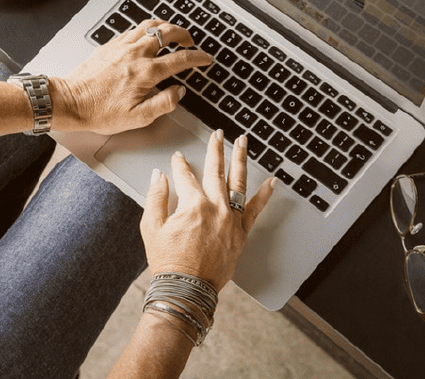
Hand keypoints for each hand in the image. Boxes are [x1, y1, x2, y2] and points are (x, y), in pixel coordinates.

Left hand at [52, 19, 212, 134]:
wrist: (71, 102)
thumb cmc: (100, 112)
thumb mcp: (138, 118)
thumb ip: (164, 103)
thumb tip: (179, 92)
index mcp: (146, 73)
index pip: (180, 59)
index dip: (198, 58)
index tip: (205, 58)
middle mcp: (135, 54)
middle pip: (167, 33)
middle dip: (184, 34)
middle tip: (190, 41)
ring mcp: (121, 47)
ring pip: (149, 25)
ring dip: (165, 26)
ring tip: (172, 33)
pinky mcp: (109, 45)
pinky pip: (132, 30)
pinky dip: (145, 29)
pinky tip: (146, 36)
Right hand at [140, 131, 276, 289]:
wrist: (187, 289)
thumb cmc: (168, 261)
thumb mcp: (151, 227)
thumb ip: (155, 197)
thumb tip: (159, 175)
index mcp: (193, 205)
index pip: (185, 176)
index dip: (179, 165)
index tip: (178, 158)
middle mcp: (215, 207)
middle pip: (215, 171)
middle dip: (215, 149)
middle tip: (218, 134)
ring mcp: (231, 219)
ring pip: (237, 182)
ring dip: (240, 159)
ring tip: (243, 143)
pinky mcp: (241, 233)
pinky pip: (255, 209)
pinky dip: (265, 194)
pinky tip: (272, 181)